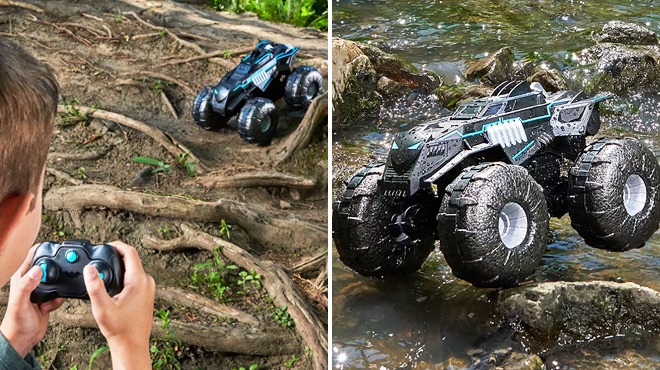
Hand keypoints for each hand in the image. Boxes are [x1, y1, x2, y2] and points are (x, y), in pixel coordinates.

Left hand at [0, 244, 64, 357]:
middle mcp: (30, 281)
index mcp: (20, 277)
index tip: (55, 249)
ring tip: (49, 298)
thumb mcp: (20, 302)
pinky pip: (60, 292)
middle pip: (48, 265)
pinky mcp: (48, 298)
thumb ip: (27, 285)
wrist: (23, 339)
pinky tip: (48, 307)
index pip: (31, 255)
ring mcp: (39, 289)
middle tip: (56, 279)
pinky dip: (58, 299)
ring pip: (57, 279)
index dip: (43, 249)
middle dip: (55, 271)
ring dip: (58, 288)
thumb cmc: (16, 322)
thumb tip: (38, 269)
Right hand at [83, 241, 154, 369]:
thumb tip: (89, 268)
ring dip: (120, 267)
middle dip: (116, 256)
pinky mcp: (147, 294)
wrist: (132, 345)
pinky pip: (136, 278)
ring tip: (104, 271)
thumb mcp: (102, 308)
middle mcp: (147, 282)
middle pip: (132, 260)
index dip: (117, 245)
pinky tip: (113, 284)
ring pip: (133, 269)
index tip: (105, 244)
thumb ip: (95, 286)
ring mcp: (149, 288)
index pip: (130, 252)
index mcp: (139, 281)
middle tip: (100, 258)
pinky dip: (124, 276)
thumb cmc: (120, 329)